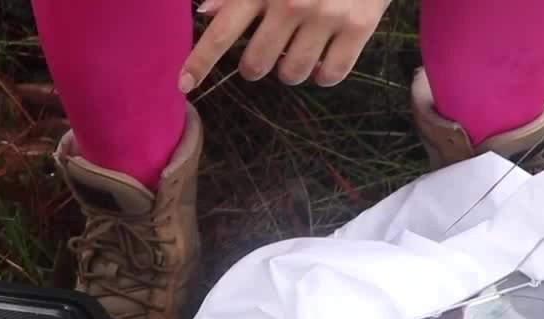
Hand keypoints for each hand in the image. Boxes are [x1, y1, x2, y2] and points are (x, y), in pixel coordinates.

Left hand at [180, 0, 389, 90]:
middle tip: (267, 50)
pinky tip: (324, 58)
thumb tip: (206, 11)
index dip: (199, 63)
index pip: (220, 34)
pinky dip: (324, 75)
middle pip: (255, 66)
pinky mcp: (359, 27)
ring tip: (299, 48)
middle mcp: (291, 4)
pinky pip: (330, 75)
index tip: (184, 84)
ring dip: (290, 70)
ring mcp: (326, 16)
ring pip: (292, 74)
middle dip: (255, 65)